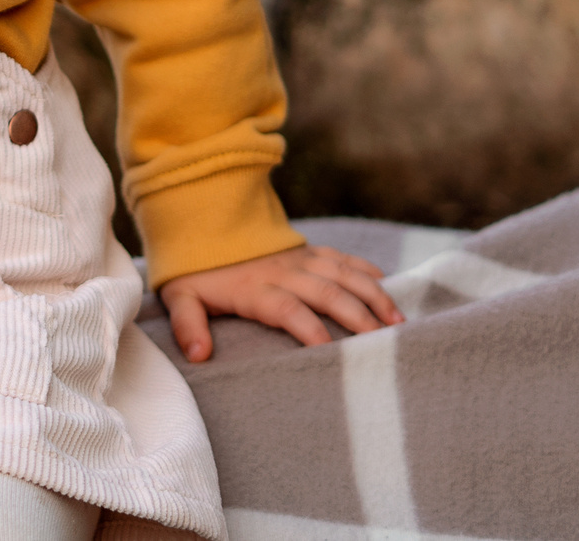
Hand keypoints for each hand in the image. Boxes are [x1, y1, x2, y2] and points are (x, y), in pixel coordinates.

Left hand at [156, 243, 402, 362]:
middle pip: (326, 293)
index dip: (308, 328)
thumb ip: (188, 325)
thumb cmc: (197, 272)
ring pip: (343, 274)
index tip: (329, 350)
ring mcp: (300, 258)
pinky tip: (390, 288)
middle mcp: (284, 272)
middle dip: (356, 317)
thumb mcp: (181, 297)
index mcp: (254, 288)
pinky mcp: (309, 251)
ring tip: (397, 322)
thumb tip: (198, 354)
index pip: (286, 308)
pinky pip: (344, 258)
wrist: (205, 224)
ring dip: (372, 296)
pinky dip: (368, 272)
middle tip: (382, 343)